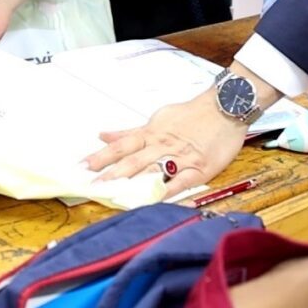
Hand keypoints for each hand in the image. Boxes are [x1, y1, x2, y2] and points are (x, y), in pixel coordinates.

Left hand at [85, 94, 245, 197]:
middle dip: (111, 175)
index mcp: (150, 134)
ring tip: (114, 196)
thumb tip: (104, 136)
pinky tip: (155, 201)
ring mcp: (180, 158)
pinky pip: (181, 182)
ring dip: (133, 185)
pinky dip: (167, 192)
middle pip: (132, 161)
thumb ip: (130, 132)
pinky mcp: (200, 168)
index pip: (120, 147)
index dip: (100, 157)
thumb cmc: (190, 114)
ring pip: (152, 171)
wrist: (225, 107)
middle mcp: (161, 146)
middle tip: (91, 187)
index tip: (82, 168)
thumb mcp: (157, 119)